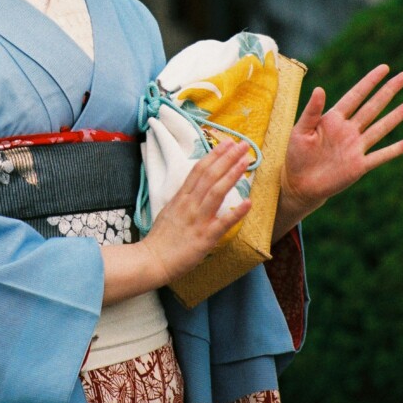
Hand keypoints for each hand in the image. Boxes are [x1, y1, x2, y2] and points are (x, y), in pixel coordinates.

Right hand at [142, 140, 251, 286]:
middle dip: (227, 158)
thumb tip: (196, 188)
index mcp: (181, 197)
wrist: (153, 260)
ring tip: (246, 161)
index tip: (227, 143)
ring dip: (232, 174)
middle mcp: (190, 204)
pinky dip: (236, 212)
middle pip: (210, 175)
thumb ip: (184, 199)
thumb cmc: (161, 238)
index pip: (199, 170)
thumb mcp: (170, 210)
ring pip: (216, 192)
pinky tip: (248, 202)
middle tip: (242, 144)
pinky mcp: (205, 237)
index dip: (214, 155)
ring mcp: (197, 219)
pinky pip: (222, 223)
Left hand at [276, 64, 402, 234]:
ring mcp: (355, 147)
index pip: (355, 96)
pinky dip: (395, 149)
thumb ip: (311, 111)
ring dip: (397, 115)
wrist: (299, 184)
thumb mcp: (300, 131)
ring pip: (381, 128)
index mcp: (333, 119)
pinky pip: (380, 156)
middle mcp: (348, 130)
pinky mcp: (359, 166)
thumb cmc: (296, 155)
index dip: (369, 82)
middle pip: (373, 107)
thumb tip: (319, 88)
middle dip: (389, 91)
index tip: (385, 68)